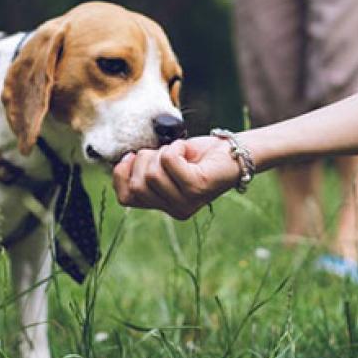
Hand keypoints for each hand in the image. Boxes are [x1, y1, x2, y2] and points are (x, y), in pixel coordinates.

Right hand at [112, 136, 241, 219]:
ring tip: (180, 153)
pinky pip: (168, 161)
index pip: (126, 197)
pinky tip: (188, 151)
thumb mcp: (165, 164)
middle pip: (137, 184)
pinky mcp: (197, 187)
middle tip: (165, 154)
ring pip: (152, 173)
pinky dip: (175, 147)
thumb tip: (123, 161)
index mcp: (165, 207)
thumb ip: (145, 170)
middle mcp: (175, 210)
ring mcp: (186, 201)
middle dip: (145, 159)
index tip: (132, 157)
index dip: (121, 174)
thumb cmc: (200, 155)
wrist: (235, 151)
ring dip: (163, 153)